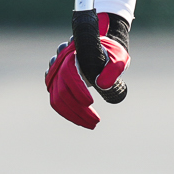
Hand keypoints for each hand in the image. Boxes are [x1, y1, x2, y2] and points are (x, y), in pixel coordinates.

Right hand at [46, 14, 129, 128]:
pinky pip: (56, 101)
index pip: (68, 72)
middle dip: (78, 110)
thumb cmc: (111, 53)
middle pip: (62, 90)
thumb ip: (113, 69)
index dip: (77, 89)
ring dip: (73, 116)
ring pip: (57, 99)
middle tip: (96, 121)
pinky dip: (67, 113)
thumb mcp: (118, 57)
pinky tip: (81, 120)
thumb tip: (102, 85)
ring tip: (91, 124)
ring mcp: (55, 74)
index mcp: (74, 53)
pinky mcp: (55, 83)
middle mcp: (59, 63)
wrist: (103, 48)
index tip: (90, 103)